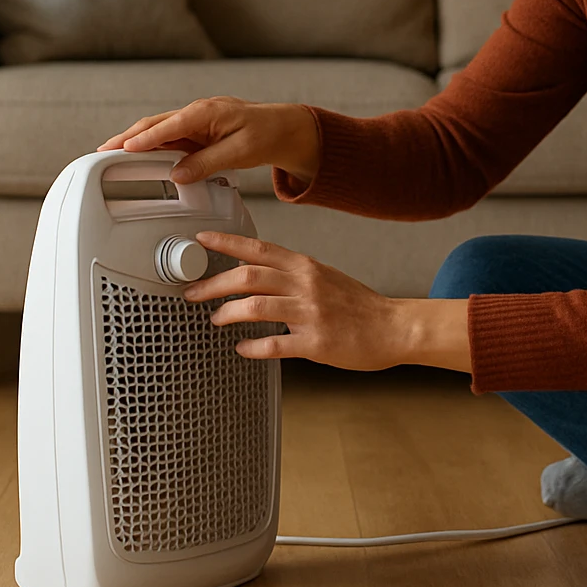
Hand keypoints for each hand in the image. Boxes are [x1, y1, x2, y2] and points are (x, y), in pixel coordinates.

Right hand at [96, 96, 319, 184]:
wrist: (286, 129)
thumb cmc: (268, 133)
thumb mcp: (241, 151)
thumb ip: (208, 162)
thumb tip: (179, 175)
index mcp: (206, 112)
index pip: (168, 126)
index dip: (144, 139)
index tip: (122, 149)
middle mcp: (197, 114)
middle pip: (154, 126)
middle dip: (126, 139)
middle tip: (101, 153)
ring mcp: (196, 123)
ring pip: (160, 133)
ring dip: (136, 144)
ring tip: (110, 157)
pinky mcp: (199, 133)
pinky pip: (171, 140)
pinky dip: (153, 148)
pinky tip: (140, 159)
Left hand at [186, 231, 407, 369]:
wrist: (393, 327)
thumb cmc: (359, 305)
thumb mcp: (325, 277)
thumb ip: (292, 273)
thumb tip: (256, 271)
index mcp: (306, 266)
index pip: (259, 248)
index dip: (226, 242)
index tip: (202, 239)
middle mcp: (306, 285)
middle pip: (248, 276)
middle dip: (213, 283)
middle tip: (193, 291)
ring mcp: (311, 314)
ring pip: (256, 307)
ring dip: (227, 313)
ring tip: (215, 318)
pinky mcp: (316, 343)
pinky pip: (274, 345)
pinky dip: (252, 347)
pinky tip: (242, 348)